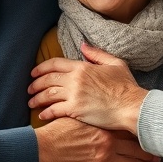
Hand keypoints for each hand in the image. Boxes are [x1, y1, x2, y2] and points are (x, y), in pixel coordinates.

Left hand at [29, 44, 147, 133]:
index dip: (41, 68)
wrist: (132, 106)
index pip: (55, 64)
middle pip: (48, 79)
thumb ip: (97, 54)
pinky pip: (54, 110)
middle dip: (35, 84)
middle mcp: (75, 80)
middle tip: (29, 89)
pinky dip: (46, 113)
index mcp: (82, 67)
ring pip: (48, 94)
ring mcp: (74, 95)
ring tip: (31, 103)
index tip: (34, 73)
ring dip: (37, 99)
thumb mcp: (115, 64)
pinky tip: (41, 116)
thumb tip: (83, 45)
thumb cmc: (126, 87)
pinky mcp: (75, 111)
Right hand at [35, 117, 160, 161]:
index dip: (145, 146)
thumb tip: (104, 117)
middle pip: (136, 158)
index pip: (133, 140)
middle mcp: (108, 150)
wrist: (42, 149)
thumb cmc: (57, 132)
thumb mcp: (79, 119)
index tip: (153, 150)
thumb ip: (95, 121)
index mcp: (106, 133)